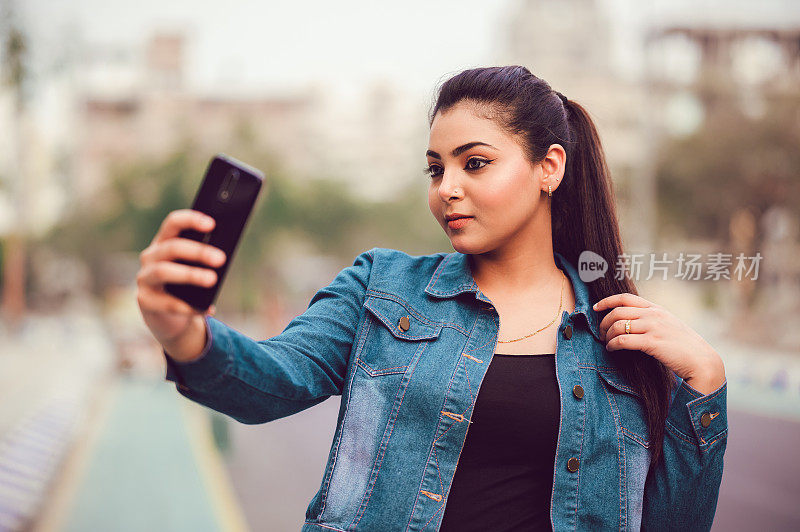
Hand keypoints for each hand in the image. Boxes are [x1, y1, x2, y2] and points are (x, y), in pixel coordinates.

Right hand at [136, 209, 225, 346]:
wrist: (171, 319)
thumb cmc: (188, 287)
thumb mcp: (196, 269)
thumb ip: (205, 260)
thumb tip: (223, 255)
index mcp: (164, 242)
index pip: (173, 223)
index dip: (191, 220)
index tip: (212, 224)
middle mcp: (150, 257)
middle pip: (171, 247)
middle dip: (197, 251)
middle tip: (221, 258)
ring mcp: (144, 278)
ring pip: (163, 271)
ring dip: (190, 274)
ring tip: (212, 280)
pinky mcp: (145, 301)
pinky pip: (166, 302)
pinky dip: (188, 305)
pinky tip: (206, 308)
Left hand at [594, 293, 723, 382]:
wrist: (702, 360)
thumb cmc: (684, 346)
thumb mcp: (669, 325)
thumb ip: (652, 319)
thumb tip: (632, 322)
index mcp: (656, 309)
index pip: (626, 298)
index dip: (607, 301)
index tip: (596, 307)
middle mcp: (653, 315)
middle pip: (617, 312)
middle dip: (604, 322)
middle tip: (601, 333)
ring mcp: (653, 327)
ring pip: (618, 326)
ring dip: (607, 335)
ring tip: (607, 343)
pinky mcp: (652, 342)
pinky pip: (623, 341)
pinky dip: (613, 345)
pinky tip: (612, 349)